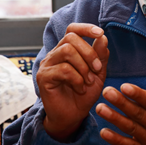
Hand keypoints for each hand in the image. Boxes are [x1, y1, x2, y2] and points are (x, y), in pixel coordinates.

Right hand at [37, 23, 108, 140]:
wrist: (73, 116)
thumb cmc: (84, 93)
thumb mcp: (98, 73)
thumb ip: (100, 56)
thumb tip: (102, 37)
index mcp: (67, 50)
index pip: (72, 30)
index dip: (85, 28)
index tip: (99, 33)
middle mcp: (55, 54)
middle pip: (70, 38)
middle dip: (89, 52)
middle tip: (97, 70)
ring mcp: (47, 65)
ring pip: (67, 51)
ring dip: (83, 66)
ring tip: (88, 81)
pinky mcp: (43, 77)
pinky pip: (63, 69)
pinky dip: (77, 79)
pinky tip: (80, 89)